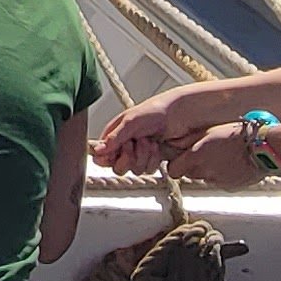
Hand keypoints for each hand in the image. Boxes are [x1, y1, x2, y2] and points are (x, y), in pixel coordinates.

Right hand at [94, 88, 217, 174]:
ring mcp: (139, 154)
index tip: (117, 152)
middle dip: (128, 158)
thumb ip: (114, 137)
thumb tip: (97, 151)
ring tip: (150, 141)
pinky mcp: (152, 160)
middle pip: (117, 167)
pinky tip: (158, 147)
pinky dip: (154, 160)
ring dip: (143, 157)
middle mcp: (125, 145)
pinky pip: (148, 170)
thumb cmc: (157, 110)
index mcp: (115, 133)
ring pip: (134, 170)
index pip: (101, 155)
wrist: (183, 115)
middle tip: (135, 144)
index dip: (108, 158)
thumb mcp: (131, 121)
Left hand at [161, 122, 278, 188]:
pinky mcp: (230, 187)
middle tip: (204, 154)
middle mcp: (204, 172)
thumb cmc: (238, 134)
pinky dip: (223, 175)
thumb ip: (190, 140)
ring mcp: (217, 181)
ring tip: (222, 157)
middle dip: (193, 166)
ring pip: (205, 178)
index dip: (176, 165)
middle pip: (189, 174)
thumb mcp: (209, 131)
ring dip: (208, 170)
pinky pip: (220, 182)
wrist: (263, 148)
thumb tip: (174, 144)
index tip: (180, 159)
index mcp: (196, 156)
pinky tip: (232, 164)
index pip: (173, 170)